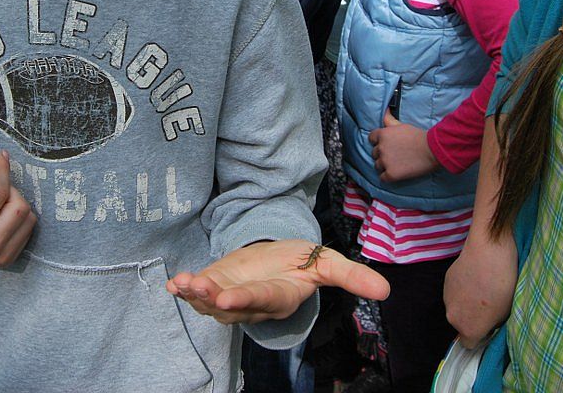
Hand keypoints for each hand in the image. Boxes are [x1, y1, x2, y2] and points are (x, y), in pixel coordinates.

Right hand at [0, 151, 35, 265]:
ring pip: (28, 217)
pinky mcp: (8, 259)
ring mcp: (1, 256)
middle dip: (8, 189)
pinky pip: (27, 229)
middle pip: (19, 206)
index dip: (2, 170)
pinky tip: (0, 214)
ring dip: (15, 202)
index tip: (0, 156)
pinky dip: (18, 217)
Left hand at [166, 239, 389, 324]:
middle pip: (234, 305)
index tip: (228, 297)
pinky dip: (186, 290)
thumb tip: (387, 290)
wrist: (278, 258)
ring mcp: (233, 297)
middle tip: (200, 289)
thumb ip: (350, 277)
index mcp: (281, 296)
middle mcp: (255, 302)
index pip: (265, 299)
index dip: (247, 299)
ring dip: (196, 295)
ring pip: (212, 304)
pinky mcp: (216, 287)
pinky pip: (200, 294)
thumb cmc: (300, 261)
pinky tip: (174, 285)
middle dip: (215, 300)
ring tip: (184, 284)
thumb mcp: (325, 263)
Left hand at [369, 112, 439, 181]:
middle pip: (374, 153)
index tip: (387, 145)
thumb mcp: (402, 125)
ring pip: (377, 165)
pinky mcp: (391, 174)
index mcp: (382, 134)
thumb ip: (389, 120)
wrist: (432, 150)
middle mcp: (381, 148)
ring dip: (384, 166)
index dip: (378, 142)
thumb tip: (385, 110)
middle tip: (395, 155)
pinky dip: (388, 177)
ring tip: (396, 164)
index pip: (371, 139)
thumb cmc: (419, 136)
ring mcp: (385, 161)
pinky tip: (397, 173)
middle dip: (382, 154)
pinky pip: (383, 178)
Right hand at [444, 234, 516, 347]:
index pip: (470, 344)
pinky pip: (455, 293)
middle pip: (462, 325)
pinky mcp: (445, 281)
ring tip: (483, 288)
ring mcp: (447, 298)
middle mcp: (453, 317)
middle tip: (489, 305)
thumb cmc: (503, 285)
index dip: (481, 337)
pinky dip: (463, 289)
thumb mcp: (507, 312)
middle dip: (473, 319)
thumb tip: (490, 323)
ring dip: (467, 303)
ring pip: (457, 308)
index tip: (490, 326)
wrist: (489, 252)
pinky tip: (476, 277)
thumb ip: (494, 325)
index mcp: (468, 328)